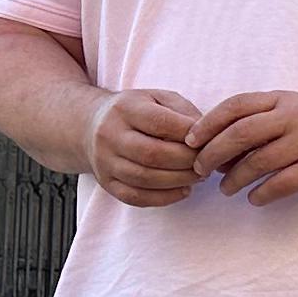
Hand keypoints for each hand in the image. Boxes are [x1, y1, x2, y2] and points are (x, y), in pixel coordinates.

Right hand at [86, 88, 211, 208]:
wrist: (90, 126)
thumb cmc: (135, 111)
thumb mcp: (157, 98)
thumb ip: (182, 111)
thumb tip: (205, 134)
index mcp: (125, 108)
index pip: (160, 122)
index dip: (188, 134)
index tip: (207, 140)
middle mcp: (110, 135)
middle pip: (152, 153)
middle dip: (186, 161)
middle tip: (206, 162)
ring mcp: (105, 161)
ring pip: (144, 178)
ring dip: (179, 181)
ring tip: (198, 176)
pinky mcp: (106, 183)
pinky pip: (135, 197)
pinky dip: (164, 198)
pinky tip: (183, 191)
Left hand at [190, 90, 297, 203]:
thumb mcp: (294, 111)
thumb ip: (260, 121)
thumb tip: (217, 146)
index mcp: (282, 100)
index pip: (236, 106)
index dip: (208, 123)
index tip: (191, 141)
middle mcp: (294, 117)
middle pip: (240, 134)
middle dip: (213, 154)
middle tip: (200, 170)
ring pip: (257, 163)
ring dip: (234, 180)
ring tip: (226, 190)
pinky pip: (280, 184)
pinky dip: (261, 194)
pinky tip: (254, 199)